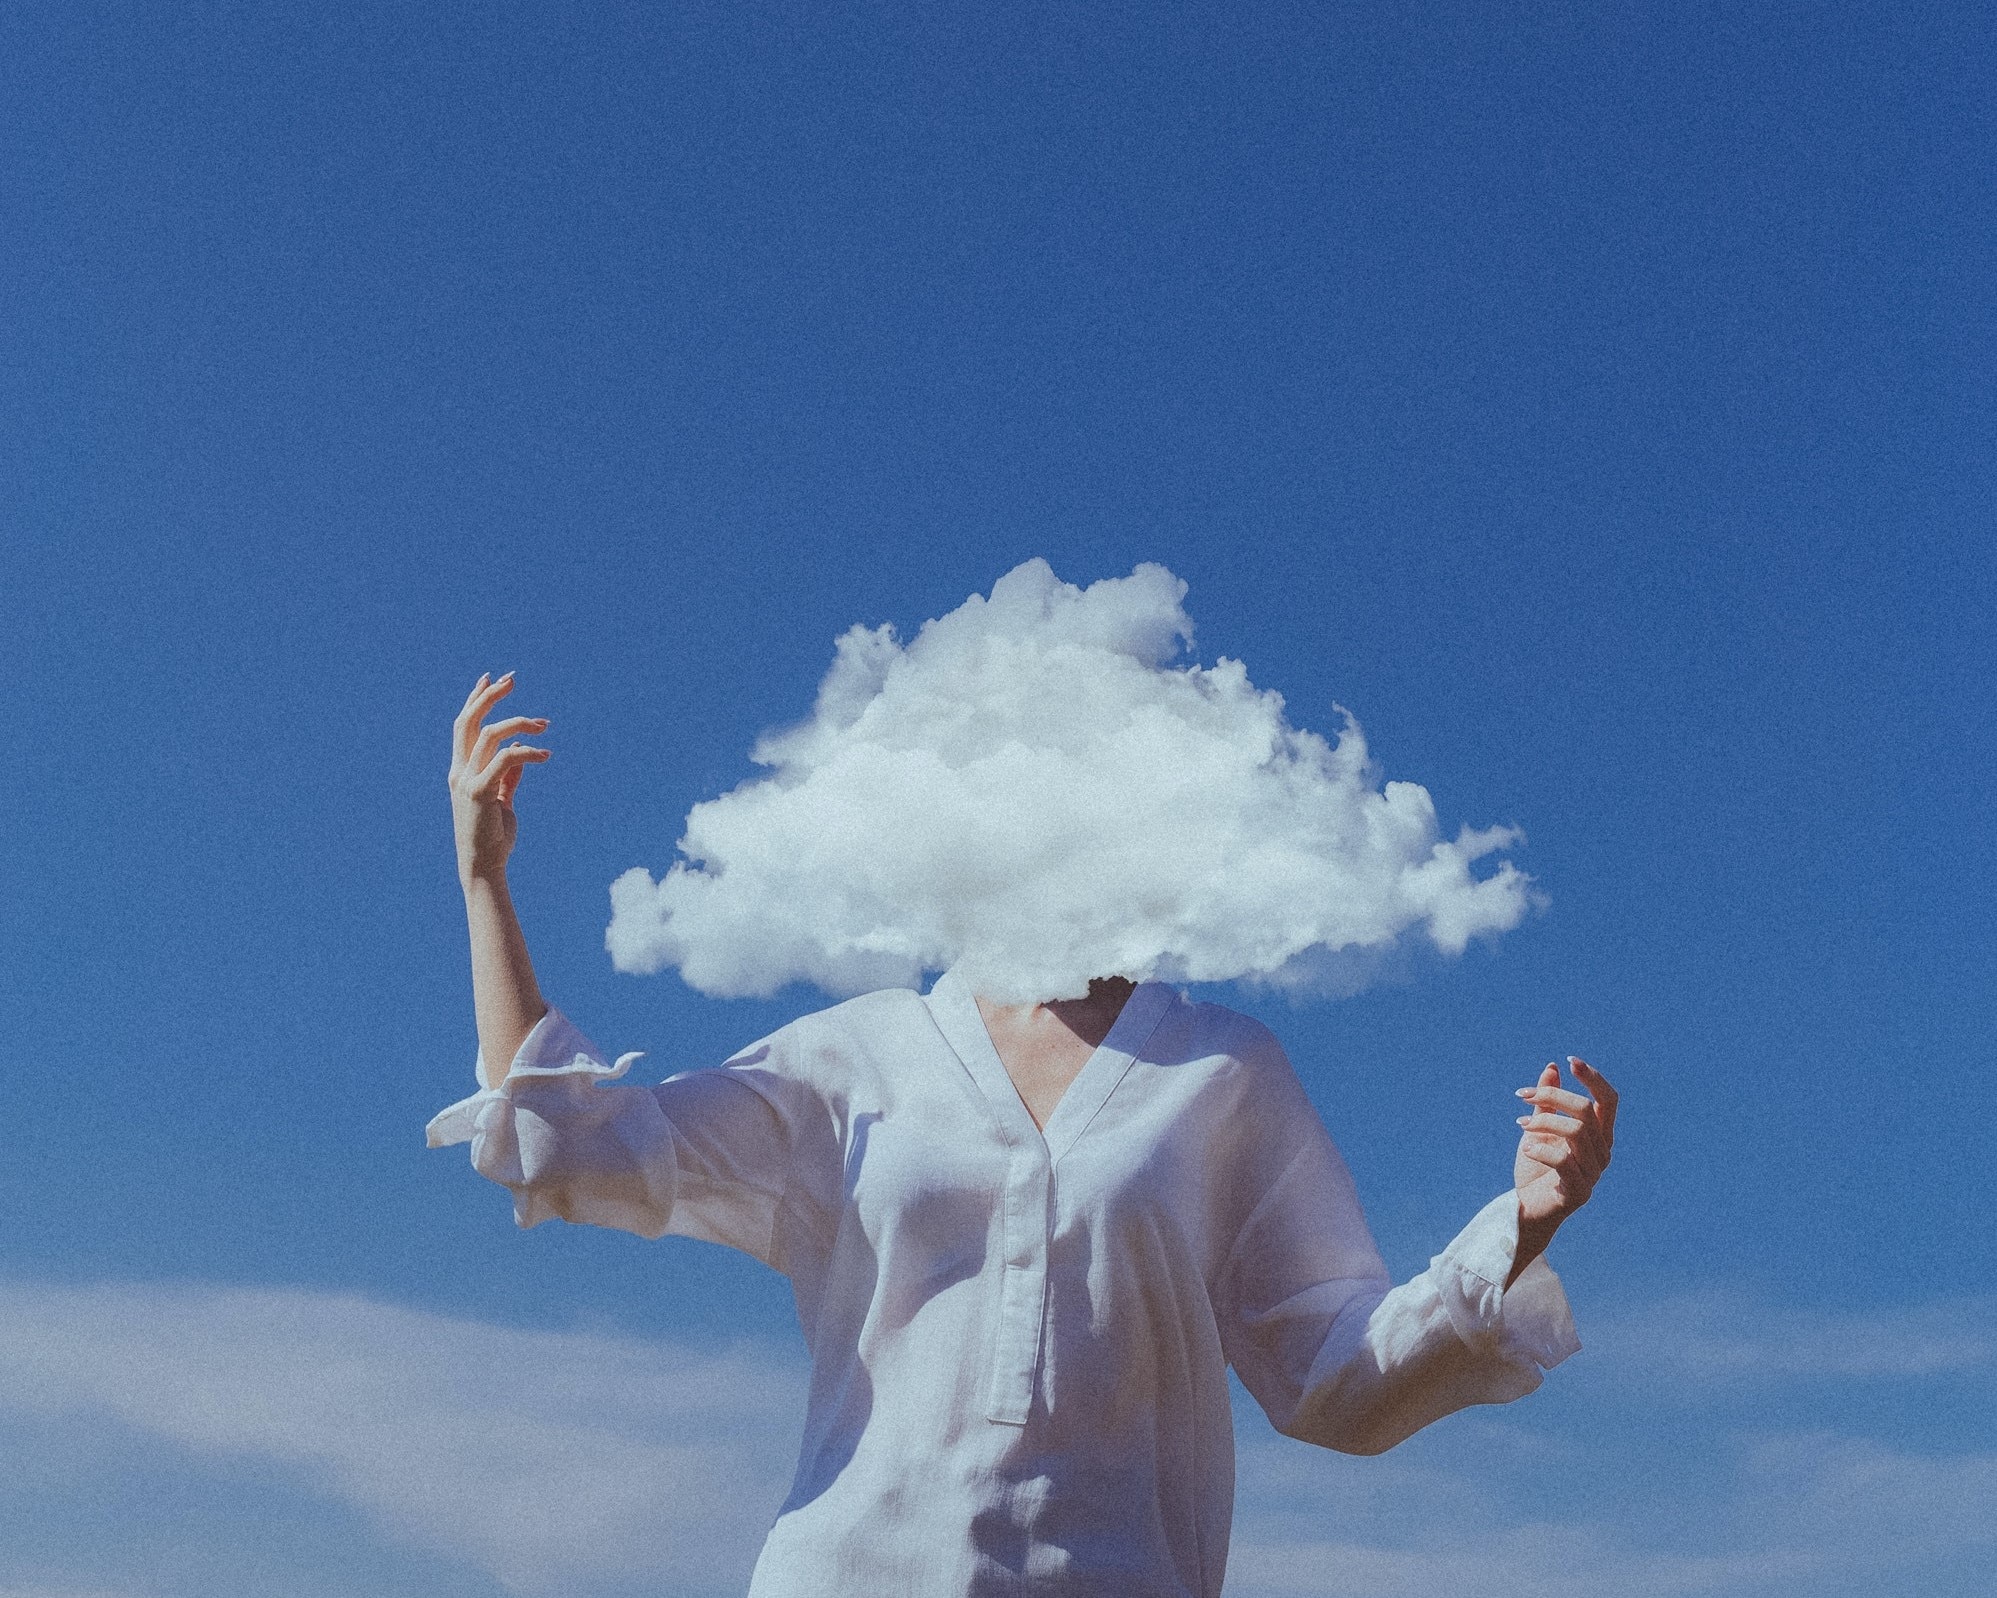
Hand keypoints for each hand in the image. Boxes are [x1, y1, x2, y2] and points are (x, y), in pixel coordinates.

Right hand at [449, 672, 549, 884]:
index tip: (490, 679)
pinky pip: (506, 759)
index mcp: (461, 771)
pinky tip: (546, 755)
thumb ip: (507, 776)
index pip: (464, 726)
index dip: (475, 700)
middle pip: (469, 721)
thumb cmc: (493, 835)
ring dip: (520, 723)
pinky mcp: (479, 792)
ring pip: (491, 735)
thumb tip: (518, 751)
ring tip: (545, 725)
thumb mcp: (501, 799)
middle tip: (512, 679)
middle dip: (489, 696)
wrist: (484, 865)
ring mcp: (466, 781)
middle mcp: (459, 771)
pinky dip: (528, 752)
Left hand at [1513, 1057, 1617, 1232]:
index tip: (1570, 1060)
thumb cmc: (1536, 1167)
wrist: (1525, 1208)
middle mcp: (1602, 1152)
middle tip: (1522, 1096)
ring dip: (1543, 1121)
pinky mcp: (1578, 1192)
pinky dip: (1540, 1148)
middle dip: (1553, 1095)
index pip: (1608, 1101)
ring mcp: (1593, 1173)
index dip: (1594, 1078)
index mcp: (1599, 1135)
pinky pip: (1563, 1161)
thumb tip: (1552, 1067)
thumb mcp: (1538, 1128)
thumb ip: (1547, 1101)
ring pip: (1576, 1131)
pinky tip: (1525, 1148)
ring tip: (1520, 1124)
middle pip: (1587, 1110)